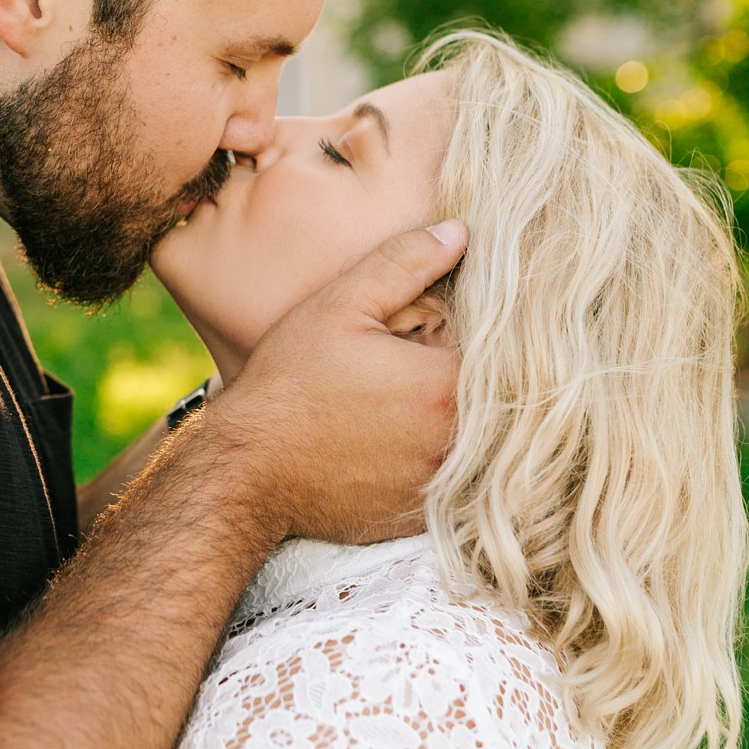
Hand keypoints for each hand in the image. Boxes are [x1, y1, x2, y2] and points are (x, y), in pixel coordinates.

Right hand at [211, 222, 464, 543]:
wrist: (246, 473)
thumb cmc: (288, 386)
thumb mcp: (338, 307)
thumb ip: (403, 263)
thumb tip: (460, 233)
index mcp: (445, 384)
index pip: (502, 350)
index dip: (482, 332)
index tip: (450, 327)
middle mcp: (455, 442)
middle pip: (494, 401)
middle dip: (469, 377)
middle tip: (426, 363)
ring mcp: (439, 485)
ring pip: (476, 445)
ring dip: (455, 421)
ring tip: (407, 403)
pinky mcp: (419, 515)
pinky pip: (449, 484)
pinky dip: (432, 460)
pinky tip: (392, 444)